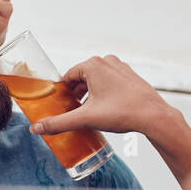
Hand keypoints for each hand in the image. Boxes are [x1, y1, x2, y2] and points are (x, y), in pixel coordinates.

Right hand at [29, 54, 166, 136]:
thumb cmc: (123, 112)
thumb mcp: (86, 118)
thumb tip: (37, 128)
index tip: (60, 105)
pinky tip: (103, 109)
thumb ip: (59, 123)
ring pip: (95, 80)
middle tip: (72, 111)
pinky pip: (109, 82)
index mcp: (93, 65)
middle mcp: (106, 61)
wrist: (154, 116)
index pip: (67, 77)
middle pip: (81, 78)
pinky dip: (102, 93)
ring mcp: (120, 67)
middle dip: (75, 94)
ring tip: (88, 112)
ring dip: (89, 94)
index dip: (62, 92)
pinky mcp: (129, 76)